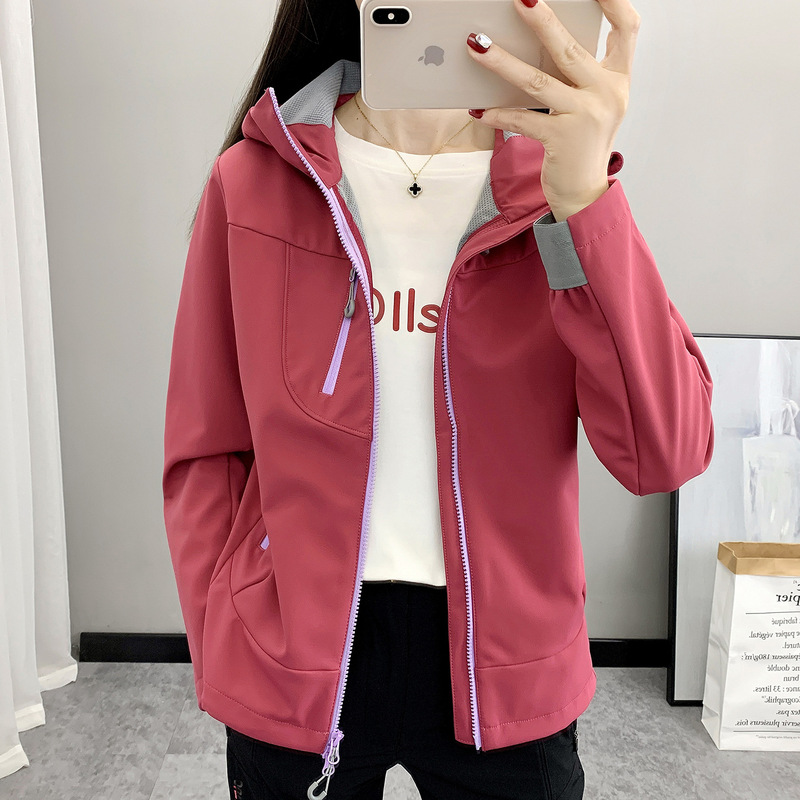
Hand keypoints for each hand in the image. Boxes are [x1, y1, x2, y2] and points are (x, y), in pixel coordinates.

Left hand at [466, 0, 640, 221]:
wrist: (584, 191)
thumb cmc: (583, 142)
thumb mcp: (593, 103)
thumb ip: (579, 73)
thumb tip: (538, 39)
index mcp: (618, 79)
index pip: (627, 28)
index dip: (614, 1)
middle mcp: (606, 95)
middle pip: (570, 49)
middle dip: (542, 21)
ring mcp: (585, 117)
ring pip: (537, 82)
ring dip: (502, 62)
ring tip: (476, 44)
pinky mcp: (561, 141)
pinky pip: (523, 120)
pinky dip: (498, 113)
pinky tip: (478, 108)